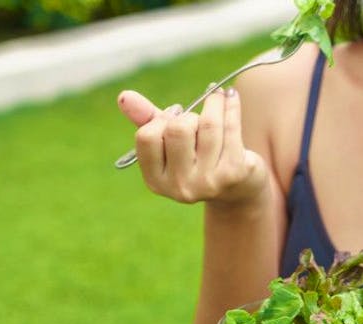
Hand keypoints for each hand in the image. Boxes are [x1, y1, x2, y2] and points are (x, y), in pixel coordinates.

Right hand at [116, 86, 266, 205]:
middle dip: (187, 116)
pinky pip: (230, 127)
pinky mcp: (233, 174)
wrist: (238, 187)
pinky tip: (230, 98)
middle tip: (195, 119)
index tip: (173, 116)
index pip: (146, 136)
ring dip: (212, 104)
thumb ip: (146, 120)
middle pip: (177, 129)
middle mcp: (180, 187)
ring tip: (216, 98)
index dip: (161, 119)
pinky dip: (230, 106)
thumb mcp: (169, 142)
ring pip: (207, 125)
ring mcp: (207, 183)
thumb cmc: (197, 157)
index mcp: (156, 180)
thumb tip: (124, 97)